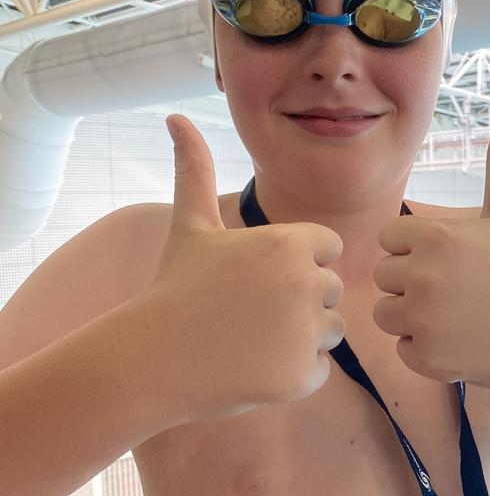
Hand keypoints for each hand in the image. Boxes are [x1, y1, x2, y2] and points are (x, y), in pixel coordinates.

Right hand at [133, 113, 345, 420]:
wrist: (152, 359)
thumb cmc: (174, 287)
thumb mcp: (190, 225)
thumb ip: (196, 169)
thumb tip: (175, 117)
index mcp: (290, 244)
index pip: (328, 250)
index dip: (299, 263)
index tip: (259, 277)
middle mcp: (306, 284)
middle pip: (331, 292)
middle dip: (300, 302)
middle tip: (249, 313)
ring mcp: (305, 334)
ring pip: (331, 332)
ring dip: (301, 339)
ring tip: (252, 339)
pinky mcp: (301, 378)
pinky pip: (318, 371)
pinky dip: (293, 376)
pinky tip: (253, 367)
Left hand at [372, 108, 489, 390]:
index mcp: (434, 235)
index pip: (388, 241)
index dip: (414, 253)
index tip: (449, 263)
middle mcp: (424, 274)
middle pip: (384, 280)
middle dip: (411, 287)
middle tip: (455, 295)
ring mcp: (425, 318)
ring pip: (386, 316)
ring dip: (412, 321)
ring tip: (455, 318)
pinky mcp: (428, 357)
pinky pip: (403, 351)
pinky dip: (426, 353)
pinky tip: (460, 343)